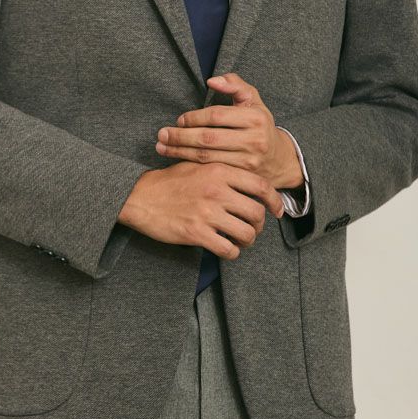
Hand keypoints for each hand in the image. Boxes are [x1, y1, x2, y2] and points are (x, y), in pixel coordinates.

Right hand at [118, 161, 284, 259]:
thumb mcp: (198, 165)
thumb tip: (249, 182)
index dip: (275, 200)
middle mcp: (217, 191)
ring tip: (239, 241)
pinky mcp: (196, 233)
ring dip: (247, 241)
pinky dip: (232, 253)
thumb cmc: (169, 182)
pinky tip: (226, 249)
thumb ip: (223, 171)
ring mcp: (207, 212)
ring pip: (246, 233)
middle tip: (252, 228)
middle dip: (259, 225)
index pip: (260, 186)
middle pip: (256, 213)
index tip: (278, 211)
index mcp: (219, 171)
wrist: (140, 197)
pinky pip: (228, 249)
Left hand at [154, 72, 303, 189]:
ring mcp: (249, 162)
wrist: (278, 159)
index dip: (194, 117)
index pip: (216, 116)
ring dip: (180, 152)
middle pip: (209, 138)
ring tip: (162, 147)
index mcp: (256, 117)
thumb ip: (234, 85)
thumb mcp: (253, 100)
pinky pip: (211, 171)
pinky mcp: (242, 178)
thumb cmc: (259, 124)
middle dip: (180, 137)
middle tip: (161, 135)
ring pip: (207, 157)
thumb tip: (212, 80)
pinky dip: (191, 166)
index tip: (179, 120)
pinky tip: (177, 161)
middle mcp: (254, 140)